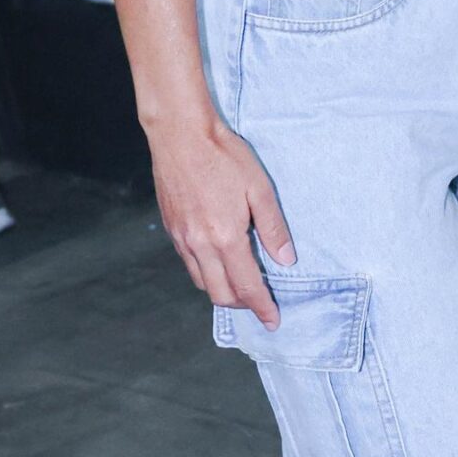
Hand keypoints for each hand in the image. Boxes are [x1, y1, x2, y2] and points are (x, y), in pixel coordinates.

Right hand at [148, 115, 294, 323]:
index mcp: (225, 237)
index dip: (261, 308)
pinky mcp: (171, 229)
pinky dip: (206, 273)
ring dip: (223, 291)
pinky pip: (189, 265)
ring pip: (202, 282)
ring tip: (242, 285)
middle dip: (242, 305)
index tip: (273, 321)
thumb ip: (273, 228)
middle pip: (220, 294)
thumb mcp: (259, 189)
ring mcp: (181, 238)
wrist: (180, 135)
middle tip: (260, 303)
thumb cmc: (224, 156)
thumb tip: (286, 260)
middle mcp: (199, 244)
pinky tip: (219, 262)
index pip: (246, 286)